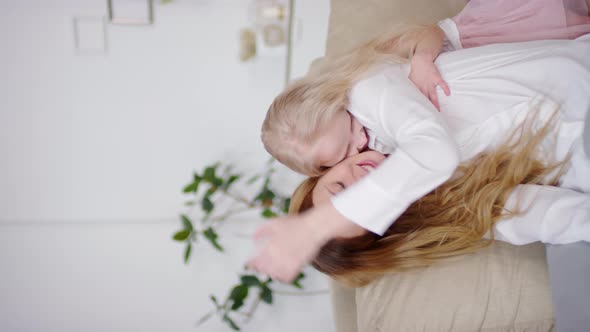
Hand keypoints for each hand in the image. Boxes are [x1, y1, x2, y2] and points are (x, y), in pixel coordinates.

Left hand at [247, 203, 364, 281]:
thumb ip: (262, 230)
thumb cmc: (295, 224)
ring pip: (275, 275)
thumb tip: (253, 239)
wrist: (313, 229)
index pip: (256, 261)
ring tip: (271, 269)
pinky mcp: (298, 267)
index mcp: (270, 247)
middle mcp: (277, 258)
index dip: (252, 263)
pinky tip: (283, 272)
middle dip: (261, 268)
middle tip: (261, 265)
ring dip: (271, 272)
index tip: (250, 263)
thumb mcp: (275, 223)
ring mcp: (288, 263)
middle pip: (264, 270)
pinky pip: (287, 278)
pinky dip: (283, 277)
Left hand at [409, 55, 449, 110]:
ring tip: (438, 110)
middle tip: (430, 116)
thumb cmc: (415, 70)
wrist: (421, 60)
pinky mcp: (436, 78)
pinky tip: (448, 94)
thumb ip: (409, 87)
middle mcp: (424, 87)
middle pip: (426, 100)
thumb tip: (404, 92)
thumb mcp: (410, 80)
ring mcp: (430, 83)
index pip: (418, 100)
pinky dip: (445, 88)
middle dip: (428, 108)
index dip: (419, 107)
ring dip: (435, 103)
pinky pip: (442, 84)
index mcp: (417, 88)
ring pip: (433, 95)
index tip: (420, 114)